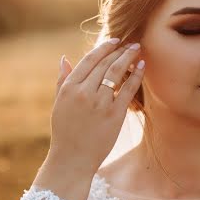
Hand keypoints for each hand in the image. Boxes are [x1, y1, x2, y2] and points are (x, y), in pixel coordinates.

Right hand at [48, 38, 144, 173]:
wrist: (72, 159)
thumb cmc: (64, 132)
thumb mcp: (58, 104)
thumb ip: (62, 80)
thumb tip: (65, 59)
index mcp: (69, 88)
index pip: (89, 60)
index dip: (103, 48)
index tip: (114, 40)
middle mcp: (84, 93)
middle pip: (105, 64)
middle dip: (119, 50)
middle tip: (130, 43)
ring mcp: (100, 104)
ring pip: (116, 73)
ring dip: (128, 57)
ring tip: (137, 49)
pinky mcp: (114, 115)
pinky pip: (128, 90)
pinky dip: (136, 75)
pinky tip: (141, 65)